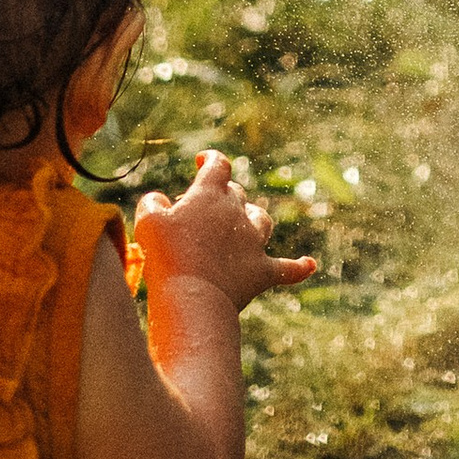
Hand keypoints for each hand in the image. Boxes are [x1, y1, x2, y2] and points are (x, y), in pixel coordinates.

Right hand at [132, 150, 319, 311]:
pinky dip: (298, 267)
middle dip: (222, 195)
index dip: (210, 159)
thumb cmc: (167, 257)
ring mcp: (253, 243)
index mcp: (210, 195)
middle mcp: (236, 213)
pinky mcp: (262, 272)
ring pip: (261, 220)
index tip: (202, 160)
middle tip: (200, 212)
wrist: (194, 299)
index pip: (217, 165)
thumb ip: (153, 203)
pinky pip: (286, 268)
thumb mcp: (148, 223)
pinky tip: (310, 265)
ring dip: (252, 218)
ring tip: (242, 224)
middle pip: (236, 193)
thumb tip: (160, 199)